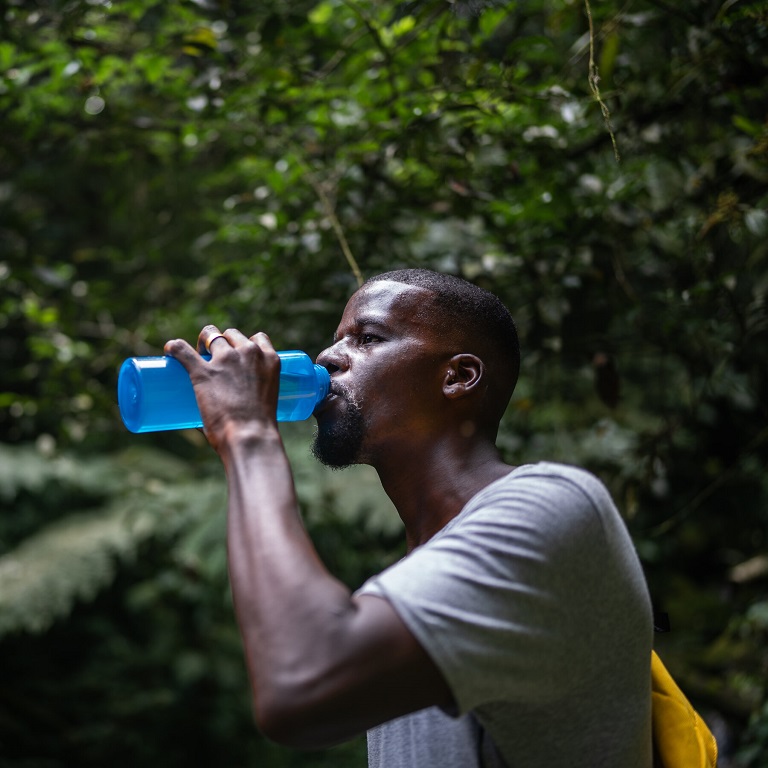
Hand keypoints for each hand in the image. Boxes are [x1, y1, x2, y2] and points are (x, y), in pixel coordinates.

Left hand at [164, 325, 280, 448]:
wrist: (251, 437)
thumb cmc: (260, 429)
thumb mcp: (265, 401)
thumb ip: (249, 396)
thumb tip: (230, 408)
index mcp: (270, 359)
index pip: (257, 338)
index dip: (245, 344)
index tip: (238, 355)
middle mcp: (249, 352)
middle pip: (231, 335)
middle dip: (222, 343)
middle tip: (214, 360)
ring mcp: (226, 360)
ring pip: (210, 335)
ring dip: (203, 343)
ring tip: (195, 356)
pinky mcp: (203, 372)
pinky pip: (182, 350)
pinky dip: (174, 348)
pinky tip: (169, 350)